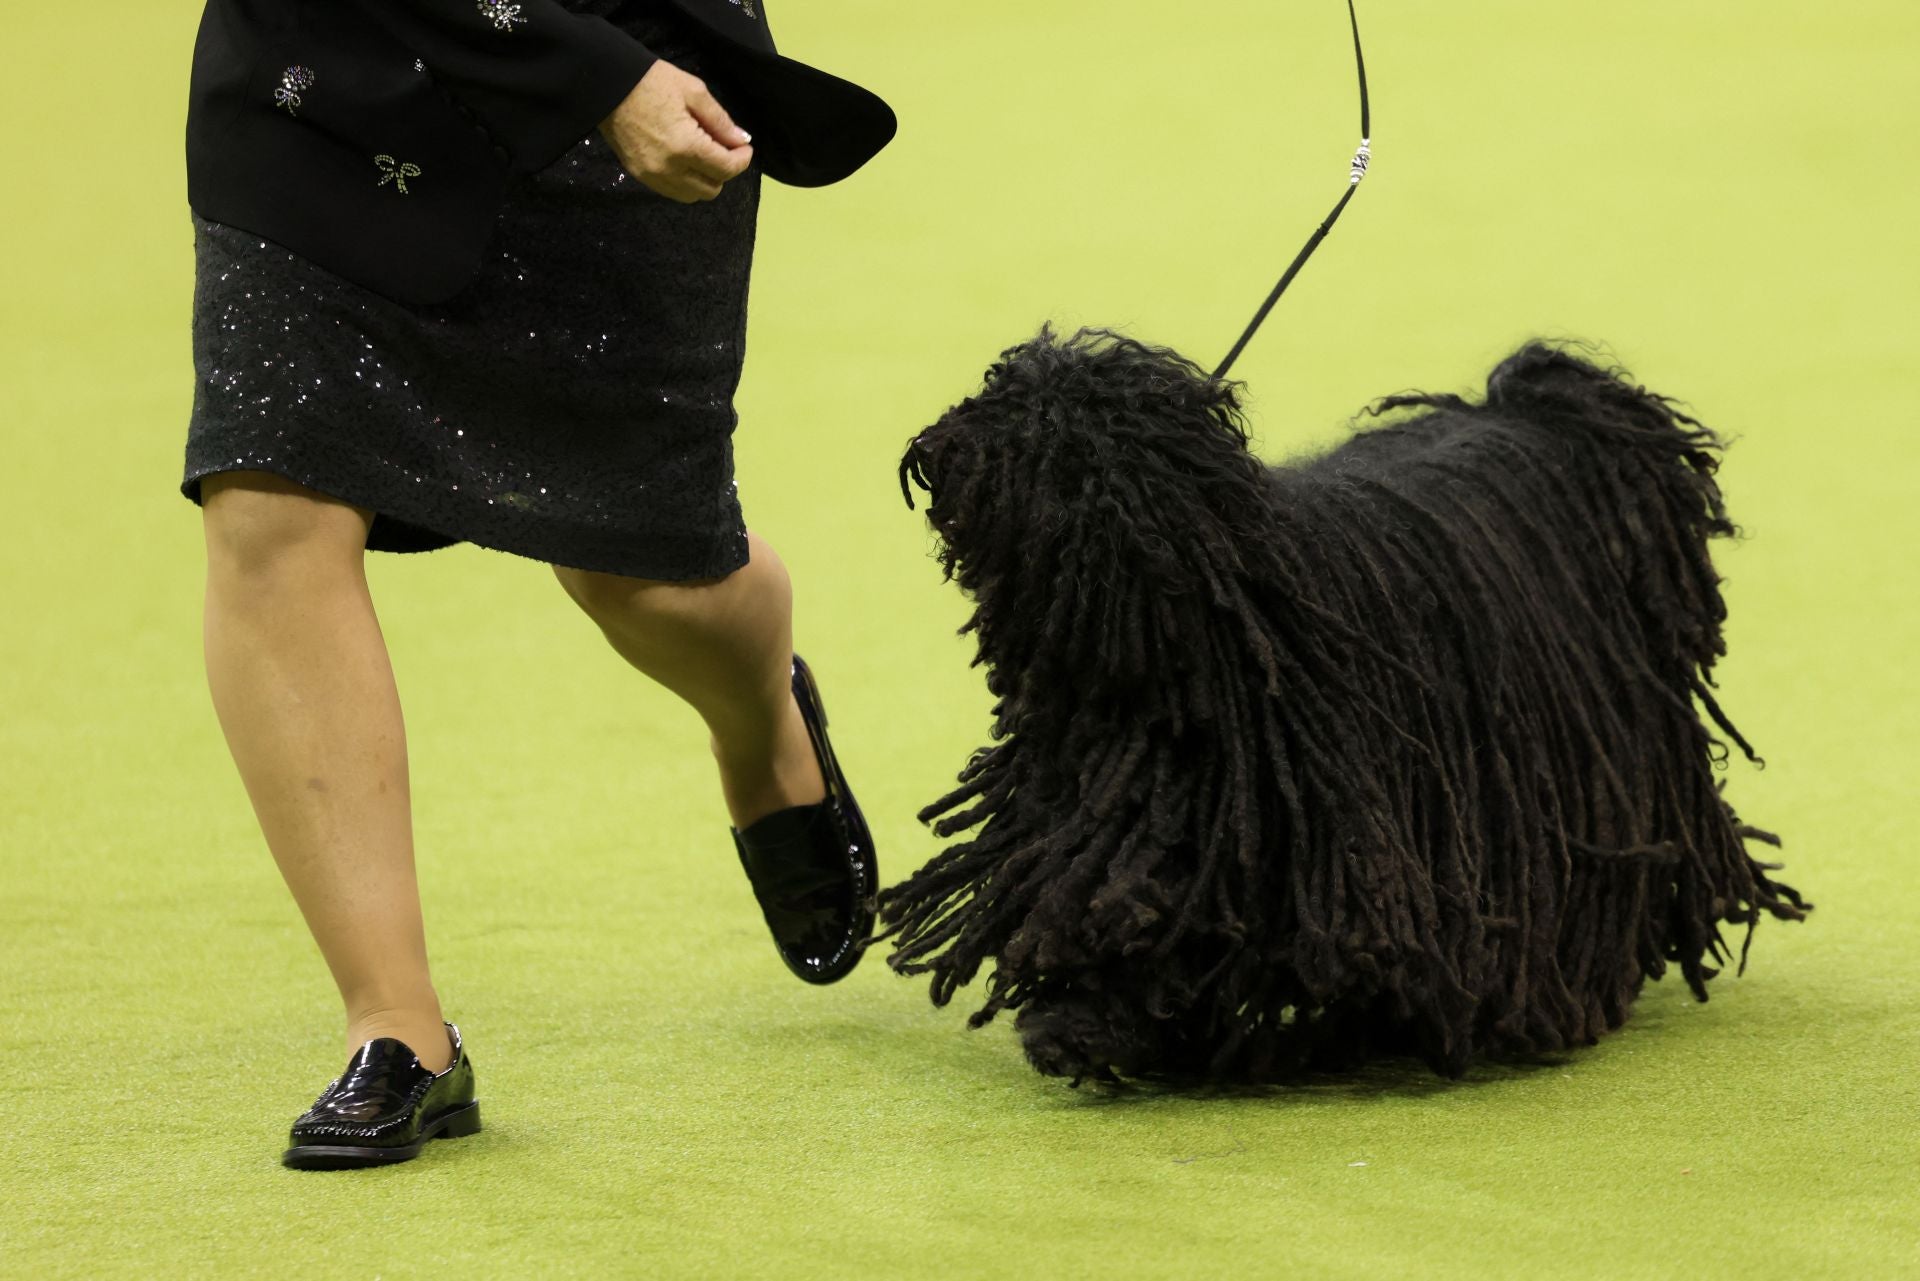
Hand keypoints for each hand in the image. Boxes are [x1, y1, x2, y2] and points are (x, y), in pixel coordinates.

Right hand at [598, 60, 752, 202]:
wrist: (607, 85)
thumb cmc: (653, 82)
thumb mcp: (694, 92)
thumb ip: (720, 121)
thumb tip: (741, 140)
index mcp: (685, 146)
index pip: (726, 169)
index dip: (742, 160)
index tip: (744, 147)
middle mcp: (669, 168)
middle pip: (712, 189)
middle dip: (724, 170)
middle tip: (722, 148)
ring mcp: (652, 176)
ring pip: (692, 196)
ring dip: (704, 179)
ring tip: (702, 154)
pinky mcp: (639, 176)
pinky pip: (672, 191)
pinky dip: (685, 181)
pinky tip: (683, 160)